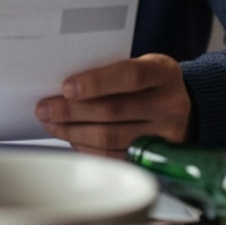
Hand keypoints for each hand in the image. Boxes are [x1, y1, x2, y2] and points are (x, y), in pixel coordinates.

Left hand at [34, 54, 191, 157]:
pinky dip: (86, 148)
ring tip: (52, 124)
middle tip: (44, 109)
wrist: (180, 108)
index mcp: (164, 72)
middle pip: (114, 110)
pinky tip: (72, 138)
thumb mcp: (140, 66)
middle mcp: (170, 104)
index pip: (130, 76)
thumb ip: (110, 72)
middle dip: (71, 111)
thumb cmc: (149, 84)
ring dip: (73, 132)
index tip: (66, 87)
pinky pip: (113, 157)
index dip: (96, 82)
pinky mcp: (154, 158)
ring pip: (110, 137)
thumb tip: (63, 89)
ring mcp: (165, 135)